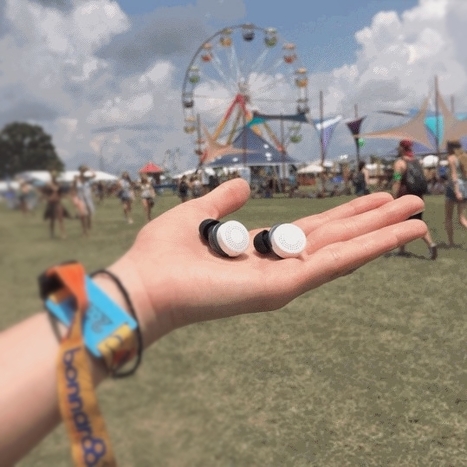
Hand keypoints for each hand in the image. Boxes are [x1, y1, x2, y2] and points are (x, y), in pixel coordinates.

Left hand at [104, 178, 426, 346]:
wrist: (145, 284)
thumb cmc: (163, 253)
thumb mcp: (198, 214)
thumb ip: (223, 201)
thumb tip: (243, 186)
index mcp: (261, 250)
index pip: (313, 230)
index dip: (345, 214)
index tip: (373, 200)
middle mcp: (278, 265)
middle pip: (337, 239)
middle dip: (373, 221)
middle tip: (411, 203)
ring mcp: (284, 279)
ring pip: (344, 252)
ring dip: (381, 235)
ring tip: (417, 218)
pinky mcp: (282, 288)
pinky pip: (333, 264)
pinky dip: (367, 249)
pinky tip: (396, 235)